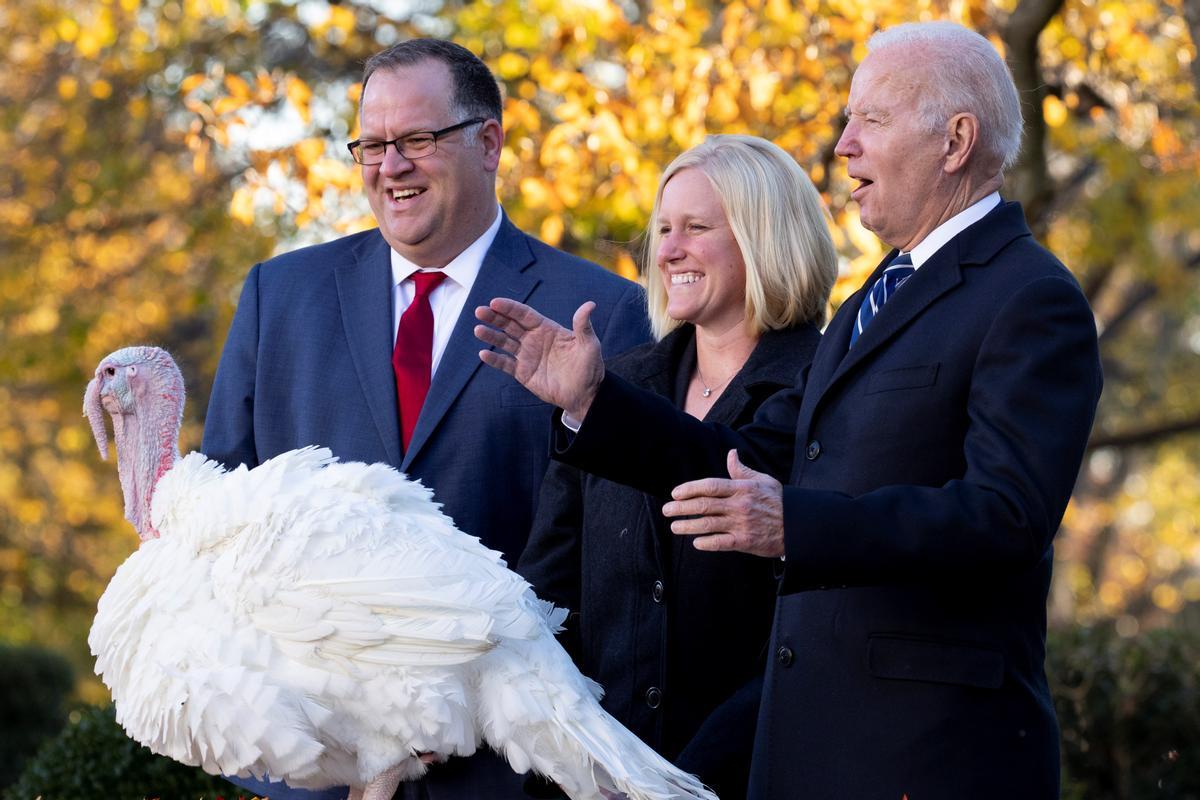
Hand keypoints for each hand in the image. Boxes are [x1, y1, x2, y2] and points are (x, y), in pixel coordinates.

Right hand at [475, 298, 604, 420]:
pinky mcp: (523, 372)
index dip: (510, 308)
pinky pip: (505, 364)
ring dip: (491, 336)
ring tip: (478, 330)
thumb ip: (583, 326)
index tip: (495, 302)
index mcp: (547, 329)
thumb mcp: (589, 345)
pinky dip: (494, 359)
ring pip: (505, 342)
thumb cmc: (589, 368)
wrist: (585, 395)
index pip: (525, 314)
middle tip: (480, 311)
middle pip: (510, 325)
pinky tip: (483, 354)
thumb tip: (590, 304)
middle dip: (495, 317)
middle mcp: (534, 339)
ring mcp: (527, 356)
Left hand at [662, 450, 785, 557]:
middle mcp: (739, 505)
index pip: (710, 486)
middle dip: (681, 508)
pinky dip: (707, 543)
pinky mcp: (746, 541)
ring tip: (674, 527)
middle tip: (666, 510)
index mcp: (742, 488)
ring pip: (708, 524)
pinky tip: (695, 543)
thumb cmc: (779, 501)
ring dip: (688, 526)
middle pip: (704, 505)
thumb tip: (730, 454)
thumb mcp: (763, 480)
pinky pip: (721, 543)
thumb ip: (742, 470)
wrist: (798, 525)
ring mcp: (742, 524)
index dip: (689, 489)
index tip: (675, 493)